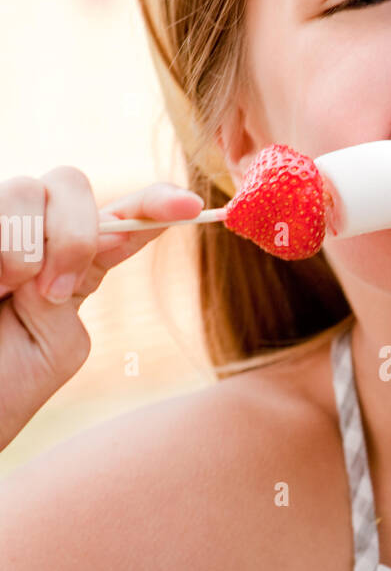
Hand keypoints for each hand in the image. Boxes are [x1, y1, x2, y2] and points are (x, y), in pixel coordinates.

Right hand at [0, 166, 202, 450]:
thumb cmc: (5, 387)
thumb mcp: (58, 345)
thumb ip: (76, 285)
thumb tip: (94, 237)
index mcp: (74, 265)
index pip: (125, 218)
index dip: (157, 203)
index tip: (190, 205)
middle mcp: (37, 236)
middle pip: (71, 183)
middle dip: (74, 232)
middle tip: (52, 291)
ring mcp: (1, 229)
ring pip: (28, 188)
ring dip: (24, 247)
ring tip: (0, 293)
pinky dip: (0, 249)